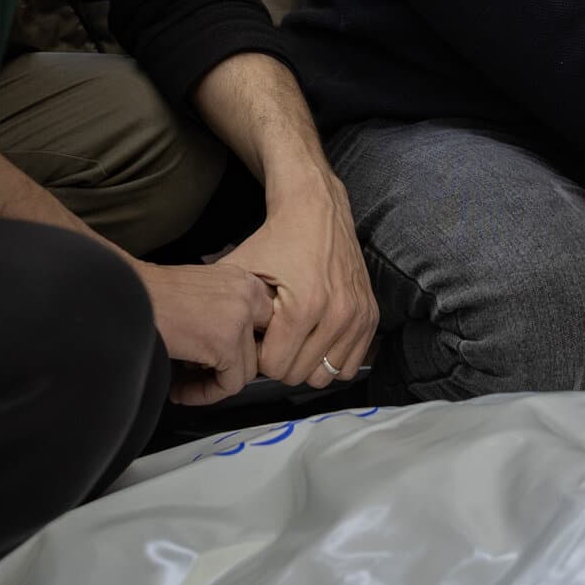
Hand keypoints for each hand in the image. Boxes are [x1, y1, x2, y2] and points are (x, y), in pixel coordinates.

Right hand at [135, 259, 272, 406]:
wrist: (120, 294)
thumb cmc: (148, 293)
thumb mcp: (202, 291)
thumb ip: (226, 311)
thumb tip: (233, 347)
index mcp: (243, 279)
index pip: (266, 322)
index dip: (244, 345)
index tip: (219, 357)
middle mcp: (248, 293)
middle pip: (262, 345)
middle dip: (237, 363)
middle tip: (206, 371)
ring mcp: (240, 318)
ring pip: (247, 369)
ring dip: (215, 381)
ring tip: (184, 381)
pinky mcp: (225, 343)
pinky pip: (230, 384)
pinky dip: (205, 393)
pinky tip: (181, 389)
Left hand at [219, 181, 378, 389]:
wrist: (315, 210)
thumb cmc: (276, 240)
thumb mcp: (241, 272)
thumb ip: (226, 312)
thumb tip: (214, 349)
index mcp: (302, 307)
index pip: (274, 368)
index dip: (259, 355)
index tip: (258, 336)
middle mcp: (336, 314)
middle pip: (299, 374)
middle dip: (282, 360)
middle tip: (275, 337)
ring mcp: (357, 316)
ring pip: (325, 375)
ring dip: (307, 363)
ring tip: (296, 340)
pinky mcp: (370, 314)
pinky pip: (350, 364)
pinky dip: (332, 358)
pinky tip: (318, 340)